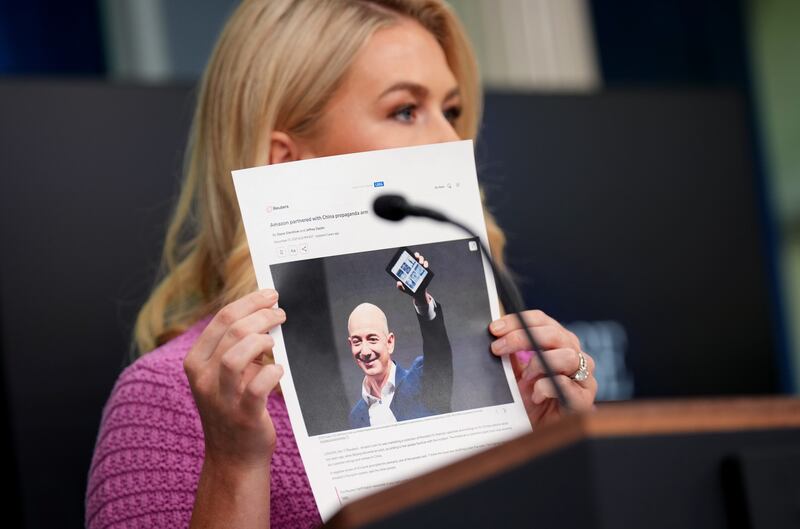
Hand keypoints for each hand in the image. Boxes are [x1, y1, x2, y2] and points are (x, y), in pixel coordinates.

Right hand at [183, 289, 285, 469]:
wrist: (234, 456)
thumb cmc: (235, 406)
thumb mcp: (225, 374)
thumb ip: (237, 347)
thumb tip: (265, 314)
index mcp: (196, 362)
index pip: (221, 319)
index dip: (249, 302)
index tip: (270, 295)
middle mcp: (203, 378)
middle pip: (231, 331)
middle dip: (261, 315)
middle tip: (281, 313)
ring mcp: (221, 399)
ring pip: (236, 355)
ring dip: (262, 340)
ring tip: (275, 341)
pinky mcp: (243, 416)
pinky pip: (257, 388)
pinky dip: (271, 373)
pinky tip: (279, 370)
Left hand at [396, 252, 430, 306]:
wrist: (418, 294)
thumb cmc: (409, 289)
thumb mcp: (403, 289)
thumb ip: (400, 286)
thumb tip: (398, 282)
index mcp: (407, 269)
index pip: (407, 259)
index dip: (407, 255)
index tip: (407, 255)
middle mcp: (413, 266)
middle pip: (415, 257)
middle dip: (416, 255)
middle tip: (416, 257)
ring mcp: (420, 268)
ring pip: (421, 259)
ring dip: (421, 259)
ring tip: (421, 263)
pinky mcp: (425, 271)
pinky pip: (426, 264)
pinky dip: (426, 264)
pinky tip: (425, 267)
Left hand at [489, 310, 596, 427]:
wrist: (537, 432)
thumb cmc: (527, 399)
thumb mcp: (514, 372)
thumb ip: (510, 352)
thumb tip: (494, 334)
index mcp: (558, 343)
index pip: (542, 320)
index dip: (518, 321)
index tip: (495, 328)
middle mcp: (574, 355)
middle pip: (554, 333)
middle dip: (521, 338)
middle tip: (497, 348)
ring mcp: (583, 376)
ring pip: (567, 356)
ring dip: (538, 364)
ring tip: (524, 378)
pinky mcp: (584, 398)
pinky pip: (566, 384)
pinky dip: (545, 387)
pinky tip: (535, 396)